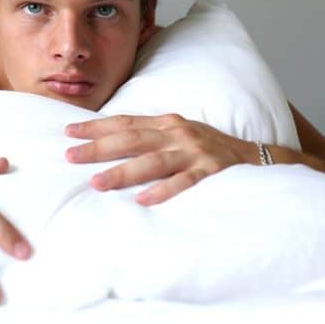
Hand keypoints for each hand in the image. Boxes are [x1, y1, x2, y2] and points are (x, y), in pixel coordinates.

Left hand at [64, 114, 257, 205]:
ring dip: (123, 172)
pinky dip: (163, 191)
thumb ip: (146, 137)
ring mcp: (194, 154)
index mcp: (166, 123)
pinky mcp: (211, 174)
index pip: (124, 122)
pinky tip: (142, 200)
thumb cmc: (205, 149)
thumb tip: (105, 144)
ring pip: (153, 162)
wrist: (256, 158)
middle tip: (71, 156)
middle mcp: (177, 135)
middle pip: (131, 140)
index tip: (68, 131)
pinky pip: (184, 183)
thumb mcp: (175, 135)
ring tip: (97, 182)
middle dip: (99, 148)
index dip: (96, 127)